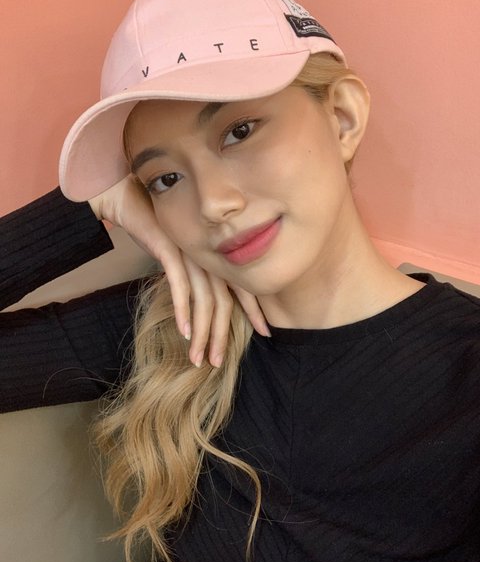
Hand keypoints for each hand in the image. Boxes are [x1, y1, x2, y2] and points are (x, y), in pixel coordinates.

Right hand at [88, 175, 268, 365]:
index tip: (265, 333)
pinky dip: (182, 310)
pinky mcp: (171, 250)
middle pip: (223, 302)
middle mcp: (208, 256)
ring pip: (202, 301)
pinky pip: (180, 285)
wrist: (132, 198)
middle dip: (222, 336)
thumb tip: (205, 297)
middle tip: (219, 363)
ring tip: (198, 359)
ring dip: (201, 333)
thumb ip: (197, 271)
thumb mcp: (183, 252)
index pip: (241, 288)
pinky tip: (184, 331)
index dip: (253, 311)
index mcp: (215, 256)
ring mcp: (191, 253)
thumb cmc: (158, 227)